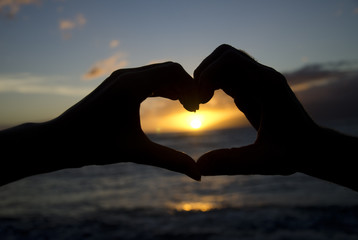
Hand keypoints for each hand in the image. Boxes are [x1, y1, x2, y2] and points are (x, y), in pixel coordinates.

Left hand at [56, 62, 200, 179]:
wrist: (60, 141)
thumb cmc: (95, 146)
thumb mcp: (137, 153)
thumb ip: (170, 161)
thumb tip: (198, 175)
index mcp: (132, 85)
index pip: (174, 71)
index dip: (191, 87)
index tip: (198, 109)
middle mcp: (126, 75)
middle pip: (168, 69)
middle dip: (185, 86)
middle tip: (194, 109)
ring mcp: (120, 78)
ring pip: (157, 73)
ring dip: (174, 86)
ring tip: (186, 107)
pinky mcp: (116, 84)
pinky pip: (146, 78)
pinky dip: (161, 87)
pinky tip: (170, 101)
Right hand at [195, 44, 318, 175]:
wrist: (313, 148)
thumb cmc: (294, 154)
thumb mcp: (263, 161)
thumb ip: (231, 162)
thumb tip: (199, 167)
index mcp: (267, 86)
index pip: (230, 59)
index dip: (207, 74)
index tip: (200, 100)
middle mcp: (263, 77)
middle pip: (224, 54)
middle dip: (204, 72)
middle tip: (197, 100)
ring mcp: (258, 81)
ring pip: (224, 63)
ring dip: (207, 77)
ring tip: (199, 102)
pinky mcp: (253, 89)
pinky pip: (228, 76)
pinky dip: (212, 84)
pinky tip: (207, 103)